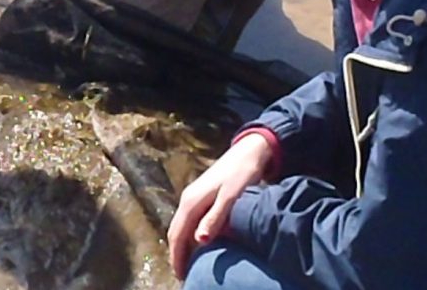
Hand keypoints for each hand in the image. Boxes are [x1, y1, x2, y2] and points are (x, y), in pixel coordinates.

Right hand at [167, 133, 273, 278]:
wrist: (251, 150)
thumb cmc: (243, 173)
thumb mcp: (232, 197)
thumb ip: (215, 217)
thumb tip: (200, 241)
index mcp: (191, 201)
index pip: (177, 234)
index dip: (177, 257)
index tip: (182, 276)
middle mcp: (187, 199)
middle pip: (175, 231)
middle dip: (177, 254)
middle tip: (183, 275)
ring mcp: (193, 196)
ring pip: (181, 225)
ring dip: (182, 245)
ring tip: (189, 264)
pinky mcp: (201, 195)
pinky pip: (189, 220)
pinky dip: (189, 235)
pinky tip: (198, 243)